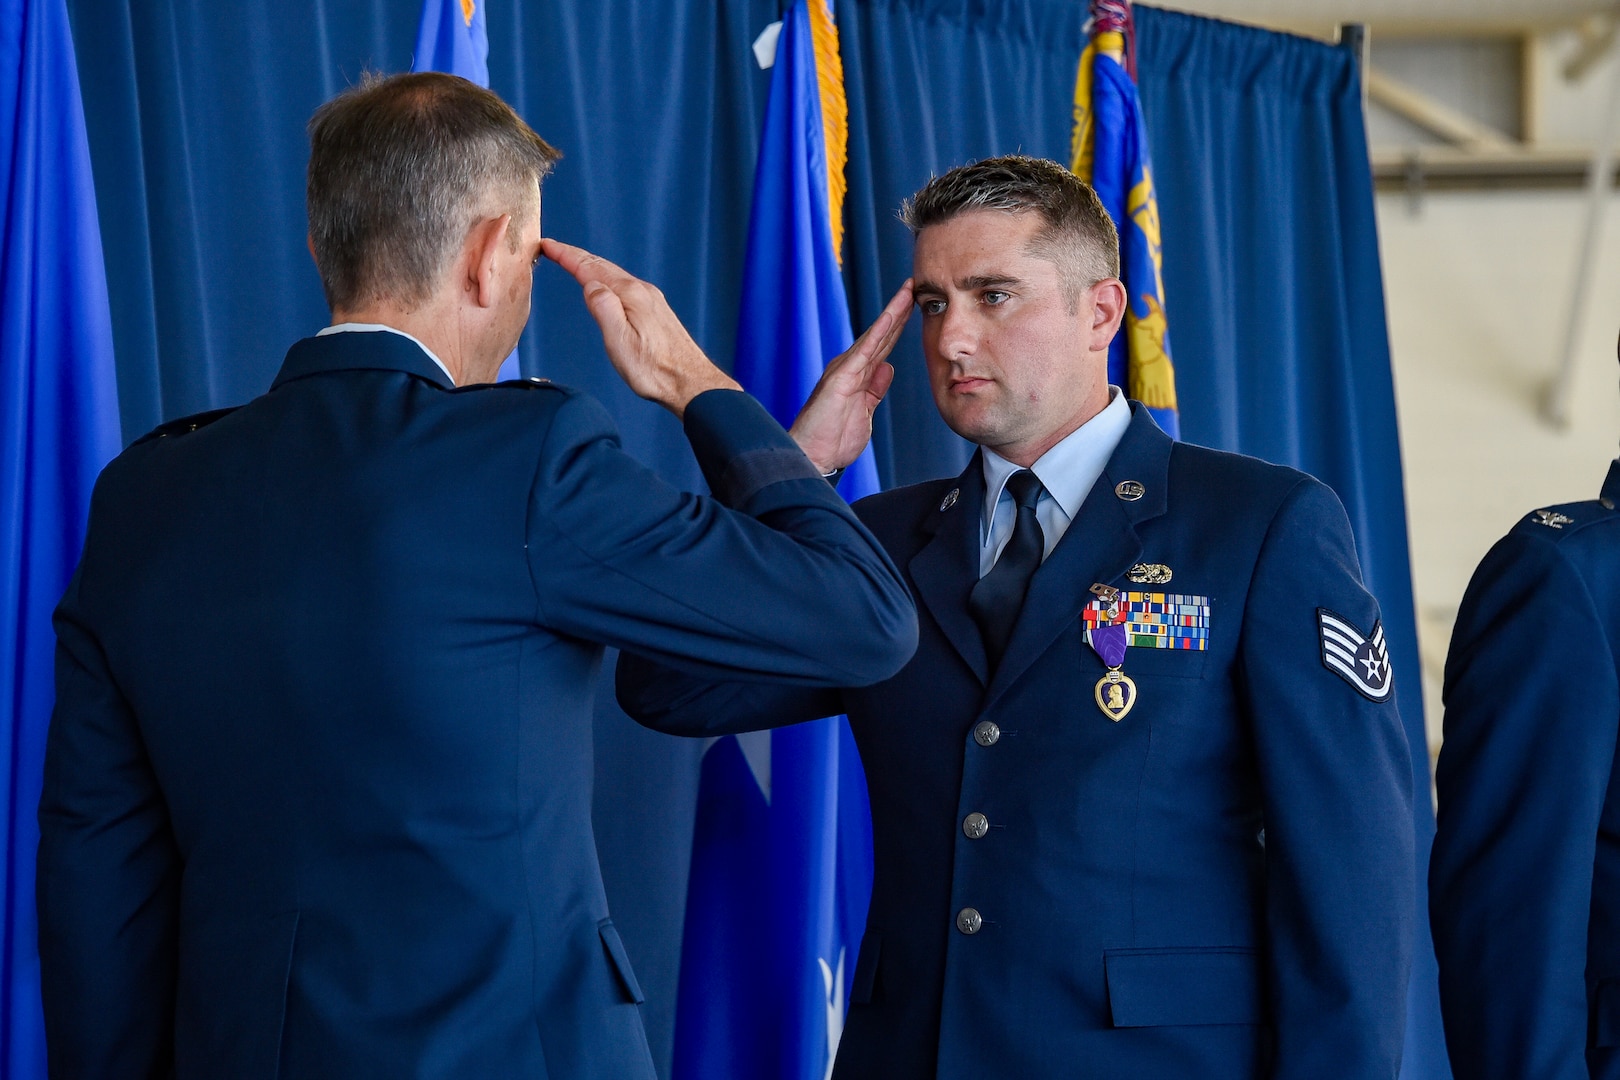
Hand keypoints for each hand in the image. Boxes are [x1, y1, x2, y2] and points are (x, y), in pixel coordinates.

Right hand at [543, 239, 739, 415]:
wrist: (690, 383)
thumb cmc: (654, 370)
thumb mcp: (619, 341)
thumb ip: (603, 308)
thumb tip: (590, 284)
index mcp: (630, 295)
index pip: (590, 268)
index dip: (567, 256)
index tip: (548, 245)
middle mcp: (643, 291)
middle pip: (603, 267)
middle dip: (577, 256)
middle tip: (555, 248)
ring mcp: (652, 300)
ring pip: (615, 275)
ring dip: (592, 266)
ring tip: (574, 261)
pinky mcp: (656, 312)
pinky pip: (625, 286)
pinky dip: (607, 279)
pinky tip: (605, 286)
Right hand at [789, 281, 913, 473]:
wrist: (813, 458)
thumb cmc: (833, 439)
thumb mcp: (865, 412)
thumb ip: (875, 389)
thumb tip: (888, 367)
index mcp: (858, 375)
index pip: (883, 345)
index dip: (900, 325)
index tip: (915, 305)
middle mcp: (850, 367)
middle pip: (881, 334)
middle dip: (899, 309)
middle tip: (914, 284)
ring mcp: (844, 370)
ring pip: (874, 335)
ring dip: (892, 313)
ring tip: (907, 291)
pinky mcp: (840, 378)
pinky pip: (863, 351)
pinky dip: (878, 333)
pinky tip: (892, 317)